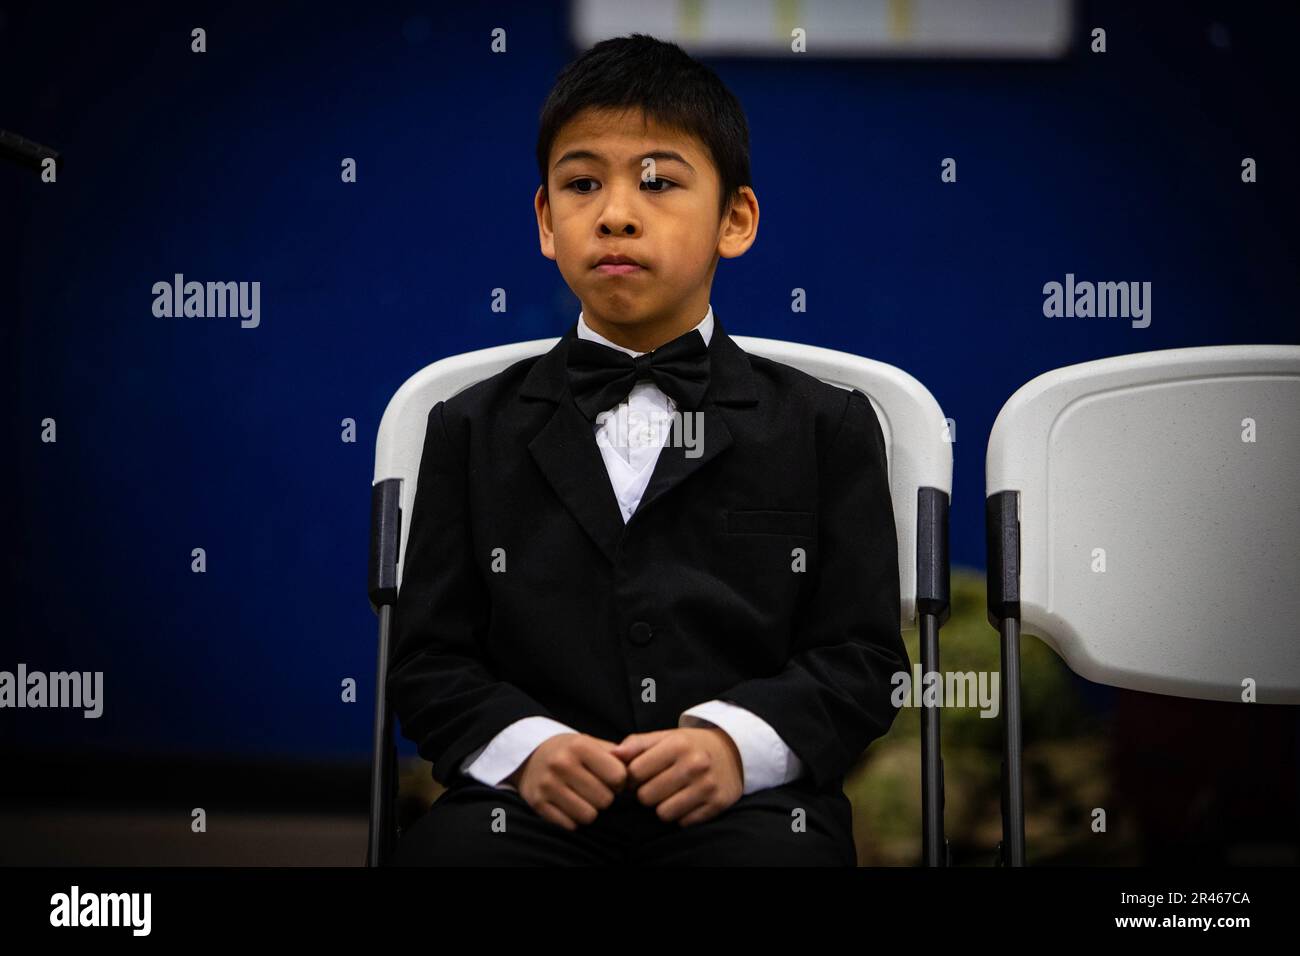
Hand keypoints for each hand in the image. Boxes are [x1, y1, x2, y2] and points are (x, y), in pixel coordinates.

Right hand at [507, 733, 628, 830]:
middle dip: (605, 798)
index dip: (620, 781)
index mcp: (579, 746)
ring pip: (588, 816)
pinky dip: (573, 819)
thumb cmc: (570, 751)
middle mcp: (561, 764)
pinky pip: (570, 825)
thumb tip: (636, 770)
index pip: (618, 776)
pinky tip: (569, 805)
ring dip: (590, 811)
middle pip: (605, 800)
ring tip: (584, 798)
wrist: (530, 755)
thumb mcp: (591, 743)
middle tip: (596, 790)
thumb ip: (617, 755)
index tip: (612, 779)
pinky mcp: (538, 804)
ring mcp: (547, 785)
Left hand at [610, 727, 743, 826]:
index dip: (632, 776)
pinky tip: (687, 800)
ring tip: (671, 794)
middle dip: (647, 793)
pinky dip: (682, 815)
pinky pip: (683, 822)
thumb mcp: (665, 736)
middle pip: (646, 796)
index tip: (640, 775)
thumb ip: (636, 744)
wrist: (734, 752)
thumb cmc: (690, 745)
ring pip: (663, 813)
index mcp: (677, 744)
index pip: (635, 772)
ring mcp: (707, 786)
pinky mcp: (717, 804)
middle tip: (657, 785)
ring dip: (663, 807)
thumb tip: (611, 756)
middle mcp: (694, 765)